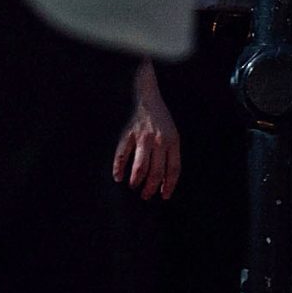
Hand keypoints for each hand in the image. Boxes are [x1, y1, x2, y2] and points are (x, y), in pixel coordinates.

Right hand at [113, 66, 181, 200]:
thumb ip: (170, 153)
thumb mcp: (173, 134)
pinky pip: (122, 154)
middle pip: (156, 172)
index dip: (169, 185)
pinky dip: (119, 168)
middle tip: (146, 196)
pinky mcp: (128, 134)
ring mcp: (142, 137)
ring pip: (140, 167)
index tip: (164, 196)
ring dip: (136, 181)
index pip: (173, 169)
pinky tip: (118, 177)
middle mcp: (159, 141)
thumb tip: (165, 179)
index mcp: (172, 141)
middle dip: (151, 188)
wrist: (147, 96)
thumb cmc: (161, 119)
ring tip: (133, 187)